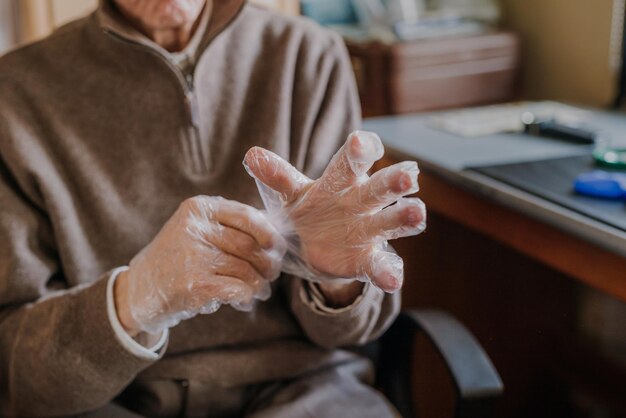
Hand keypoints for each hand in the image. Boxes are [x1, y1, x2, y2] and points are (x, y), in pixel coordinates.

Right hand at [114, 196, 286, 334]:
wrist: (138, 290)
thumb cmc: (177, 259)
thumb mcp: (195, 229)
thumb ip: (229, 226)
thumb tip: (276, 232)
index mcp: (198, 209)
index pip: (247, 216)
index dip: (269, 233)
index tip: (277, 247)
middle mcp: (194, 228)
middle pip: (250, 246)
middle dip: (268, 263)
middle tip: (272, 274)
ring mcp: (192, 257)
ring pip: (246, 270)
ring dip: (259, 284)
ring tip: (260, 290)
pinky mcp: (194, 285)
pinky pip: (237, 290)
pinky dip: (246, 297)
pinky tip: (244, 302)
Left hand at [244, 131, 425, 292]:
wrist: (316, 247)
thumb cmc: (309, 210)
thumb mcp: (292, 194)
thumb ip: (277, 177)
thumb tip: (251, 155)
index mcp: (341, 181)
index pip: (352, 162)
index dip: (359, 151)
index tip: (360, 142)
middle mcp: (361, 202)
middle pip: (378, 188)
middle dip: (393, 182)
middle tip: (409, 176)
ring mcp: (368, 230)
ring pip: (389, 221)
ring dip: (403, 218)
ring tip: (416, 215)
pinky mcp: (367, 260)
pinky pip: (380, 266)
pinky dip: (387, 272)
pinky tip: (393, 280)